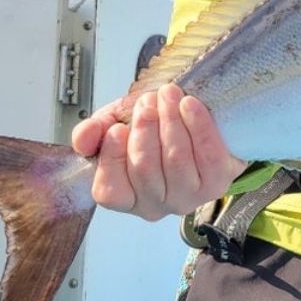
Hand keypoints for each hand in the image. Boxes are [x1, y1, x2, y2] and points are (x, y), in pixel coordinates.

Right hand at [71, 83, 245, 220]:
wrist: (197, 129)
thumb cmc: (153, 132)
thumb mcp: (115, 126)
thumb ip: (93, 132)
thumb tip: (84, 137)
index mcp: (126, 198)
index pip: (110, 191)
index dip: (113, 157)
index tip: (118, 127)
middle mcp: (155, 206)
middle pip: (145, 167)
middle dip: (145, 127)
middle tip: (148, 99)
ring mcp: (188, 198)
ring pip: (175, 158)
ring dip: (170, 120)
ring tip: (169, 94)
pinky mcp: (217, 184)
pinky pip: (208, 155)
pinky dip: (198, 125)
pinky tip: (190, 104)